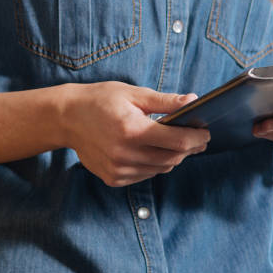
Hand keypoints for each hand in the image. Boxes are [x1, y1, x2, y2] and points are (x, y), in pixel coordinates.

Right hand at [59, 82, 209, 186]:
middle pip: (172, 158)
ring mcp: (118, 169)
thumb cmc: (100, 100)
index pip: (178, 141)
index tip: (206, 133)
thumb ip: (165, 101)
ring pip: (160, 169)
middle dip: (189, 149)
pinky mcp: (113, 178)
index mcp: (133, 130)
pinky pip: (144, 175)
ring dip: (172, 158)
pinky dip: (153, 165)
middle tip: (197, 138)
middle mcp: (125, 154)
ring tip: (175, 143)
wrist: (66, 118)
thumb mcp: (133, 93)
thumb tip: (193, 101)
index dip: (197, 138)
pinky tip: (151, 151)